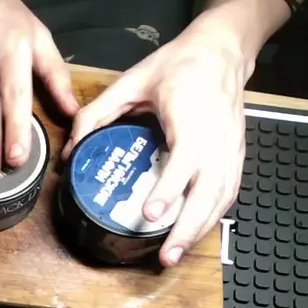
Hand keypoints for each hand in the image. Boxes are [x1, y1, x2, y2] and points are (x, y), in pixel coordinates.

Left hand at [64, 11, 253, 267]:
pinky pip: (227, 194)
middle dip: (186, 228)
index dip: (169, 189)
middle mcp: (215, 140)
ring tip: (174, 254)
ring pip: (220, 199)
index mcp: (191, 119)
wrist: (223, 52)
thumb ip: (98, 112)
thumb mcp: (133, 81)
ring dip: (199, 230)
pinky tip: (193, 233)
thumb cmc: (182, 64)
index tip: (151, 212)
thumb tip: (72, 147)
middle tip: (164, 255)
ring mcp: (230, 150)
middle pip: (208, 193)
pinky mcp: (235, 156)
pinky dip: (211, 217)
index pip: (183, 162)